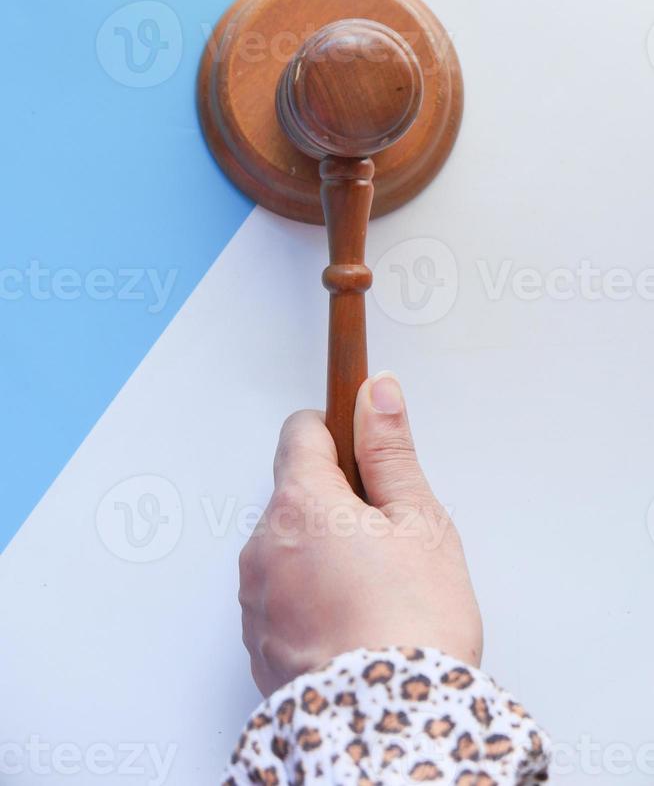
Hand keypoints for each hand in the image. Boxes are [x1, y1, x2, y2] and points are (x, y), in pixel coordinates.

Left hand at [239, 372, 482, 696]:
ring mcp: (256, 596)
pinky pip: (281, 593)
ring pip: (288, 545)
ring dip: (321, 550)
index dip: (336, 431)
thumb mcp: (418, 521)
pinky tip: (353, 618)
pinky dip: (309, 594)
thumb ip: (390, 449)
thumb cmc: (411, 627)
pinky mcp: (258, 639)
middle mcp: (263, 545)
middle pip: (295, 492)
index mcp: (301, 504)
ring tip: (375, 586)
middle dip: (335, 501)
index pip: (300, 432)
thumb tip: (376, 392)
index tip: (357, 439)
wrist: (389, 729)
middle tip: (386, 535)